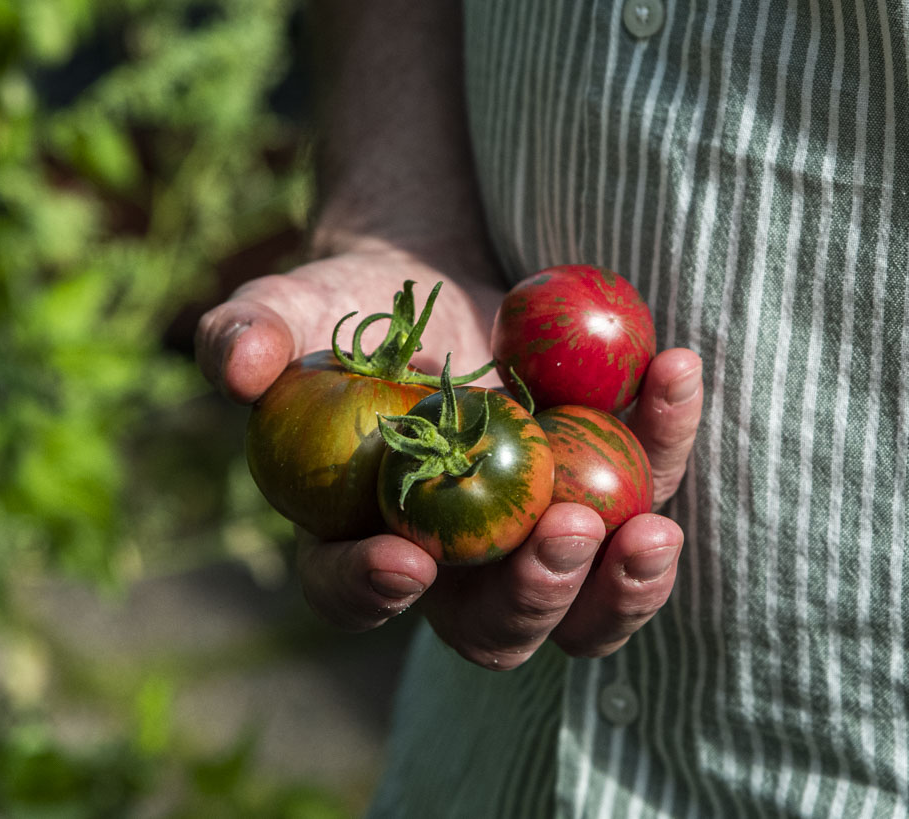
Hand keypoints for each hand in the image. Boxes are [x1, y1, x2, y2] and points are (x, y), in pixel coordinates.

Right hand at [198, 246, 702, 666]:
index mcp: (351, 538)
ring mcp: (529, 536)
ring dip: (623, 585)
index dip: (371, 591)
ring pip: (585, 606)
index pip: (348, 592)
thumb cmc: (338, 307)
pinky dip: (669, 441)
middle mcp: (446, 562)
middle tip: (563, 535)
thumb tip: (234, 367)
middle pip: (489, 629)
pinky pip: (647, 490)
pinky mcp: (600, 488)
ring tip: (653, 528)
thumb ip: (244, 335)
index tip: (407, 557)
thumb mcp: (281, 308)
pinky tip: (674, 370)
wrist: (425, 280)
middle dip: (531, 598)